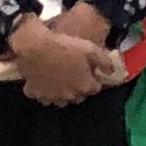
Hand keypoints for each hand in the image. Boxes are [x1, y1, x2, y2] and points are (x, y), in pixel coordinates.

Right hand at [5, 14, 122, 108]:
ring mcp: (51, 96)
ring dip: (61, 93)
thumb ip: (104, 61)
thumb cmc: (64, 45)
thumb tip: (110, 71)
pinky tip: (41, 82)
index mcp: (84, 86)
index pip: (95, 88)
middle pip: (78, 97)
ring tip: (59, 81)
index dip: (94, 79)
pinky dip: (41, 91)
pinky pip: (40, 96)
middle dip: (79, 89)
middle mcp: (69, 95)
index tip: (91, 72)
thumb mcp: (90, 48)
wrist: (34, 45)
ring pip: (59, 100)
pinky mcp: (34, 92)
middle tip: (75, 75)